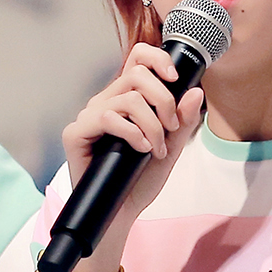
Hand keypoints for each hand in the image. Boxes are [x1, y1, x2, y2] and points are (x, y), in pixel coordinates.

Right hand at [60, 43, 204, 235]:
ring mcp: (89, 116)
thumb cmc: (140, 181)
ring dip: (152, 124)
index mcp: (125, 98)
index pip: (137, 58)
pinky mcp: (76, 133)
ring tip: (156, 149)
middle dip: (163, 100)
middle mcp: (106, 101)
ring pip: (128, 98)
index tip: (175, 78)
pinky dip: (132, 133)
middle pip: (137, 74)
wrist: (122, 212)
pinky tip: (141, 149)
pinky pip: (108, 117)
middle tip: (171, 128)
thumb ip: (182, 122)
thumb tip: (195, 92)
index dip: (157, 59)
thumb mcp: (170, 148)